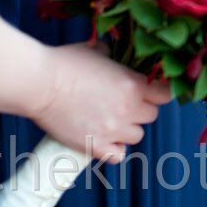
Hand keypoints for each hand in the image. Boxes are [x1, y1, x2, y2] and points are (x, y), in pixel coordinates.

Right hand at [30, 44, 170, 162]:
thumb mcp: (97, 51)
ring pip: (137, 136)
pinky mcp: (94, 146)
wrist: (41, 83)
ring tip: (113, 120)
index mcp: (132, 84)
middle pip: (151, 115)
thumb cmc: (67, 62)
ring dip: (129, 128)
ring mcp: (112, 130)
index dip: (159, 92)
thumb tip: (111, 56)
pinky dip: (115, 150)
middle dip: (142, 109)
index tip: (151, 90)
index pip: (165, 94)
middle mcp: (128, 108)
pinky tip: (107, 139)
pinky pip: (118, 156)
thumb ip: (112, 57)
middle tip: (127, 103)